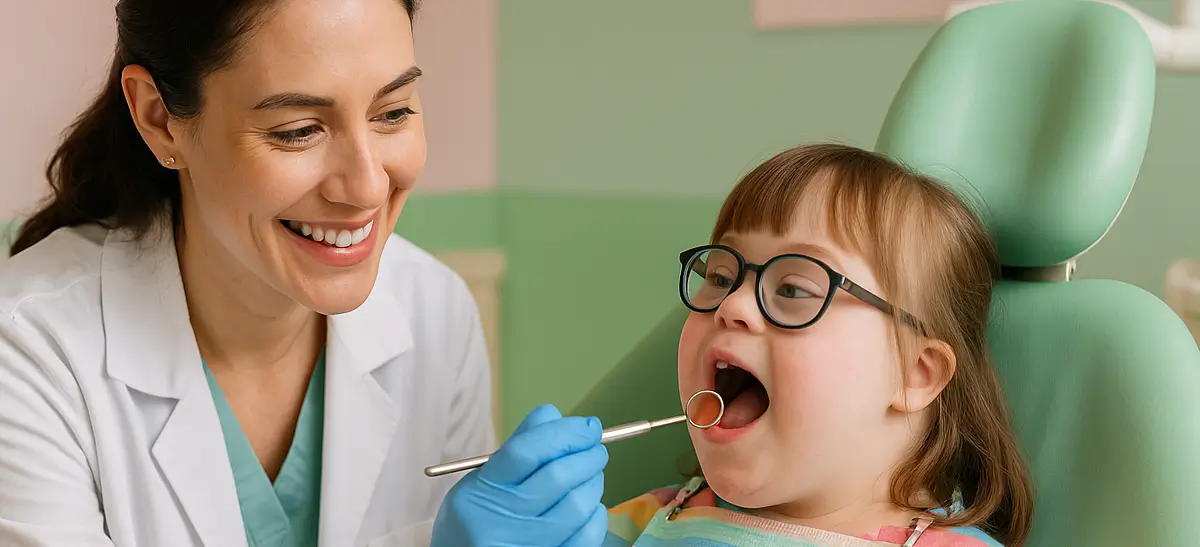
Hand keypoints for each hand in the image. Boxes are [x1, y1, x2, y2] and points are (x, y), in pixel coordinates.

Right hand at [429, 404, 608, 546]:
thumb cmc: (477, 519)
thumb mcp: (482, 481)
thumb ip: (517, 447)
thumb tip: (553, 414)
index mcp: (481, 491)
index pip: (526, 450)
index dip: (564, 433)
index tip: (588, 427)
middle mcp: (499, 521)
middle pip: (557, 478)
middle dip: (587, 456)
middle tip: (595, 449)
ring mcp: (524, 546)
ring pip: (576, 506)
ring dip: (593, 483)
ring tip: (590, 477)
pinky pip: (586, 536)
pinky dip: (595, 515)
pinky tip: (588, 507)